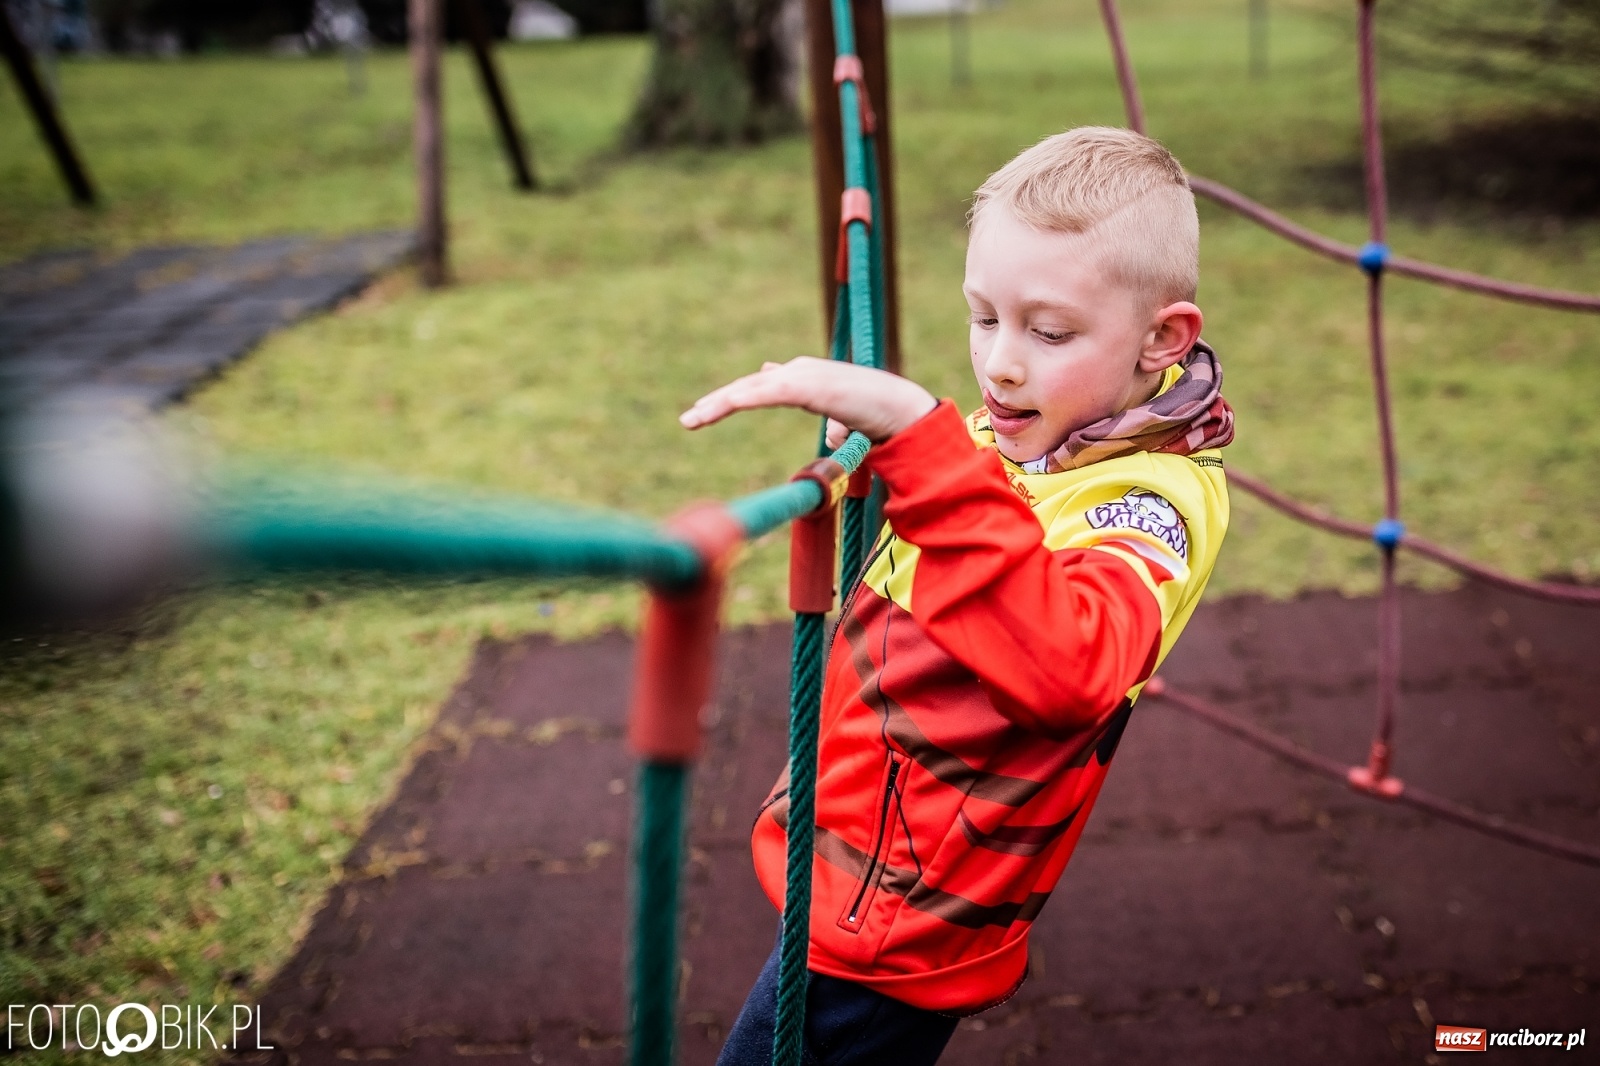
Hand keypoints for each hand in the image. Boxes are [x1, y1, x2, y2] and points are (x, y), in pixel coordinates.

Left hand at [680, 357, 936, 442]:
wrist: (902, 408)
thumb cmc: (878, 416)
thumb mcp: (847, 420)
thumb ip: (834, 424)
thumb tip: (830, 435)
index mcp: (804, 378)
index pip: (759, 386)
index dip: (732, 397)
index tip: (707, 410)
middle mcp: (799, 370)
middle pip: (747, 386)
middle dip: (716, 402)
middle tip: (688, 420)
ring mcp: (804, 375)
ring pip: (751, 388)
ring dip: (721, 403)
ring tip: (695, 419)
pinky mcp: (811, 385)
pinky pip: (770, 392)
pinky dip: (746, 398)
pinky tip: (728, 406)